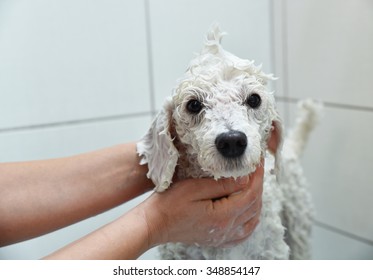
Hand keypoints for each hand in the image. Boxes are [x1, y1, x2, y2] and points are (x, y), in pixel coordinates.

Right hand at [139, 162, 263, 247]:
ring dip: (256, 200)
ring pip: (252, 219)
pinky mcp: (218, 238)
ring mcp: (223, 236)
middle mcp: (226, 230)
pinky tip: (249, 210)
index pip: (250, 194)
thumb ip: (221, 184)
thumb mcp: (194, 188)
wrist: (155, 224)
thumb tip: (244, 179)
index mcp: (222, 217)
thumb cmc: (169, 204)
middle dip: (258, 184)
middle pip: (254, 206)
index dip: (258, 176)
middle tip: (256, 168)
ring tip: (253, 183)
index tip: (258, 161)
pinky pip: (244, 231)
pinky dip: (251, 218)